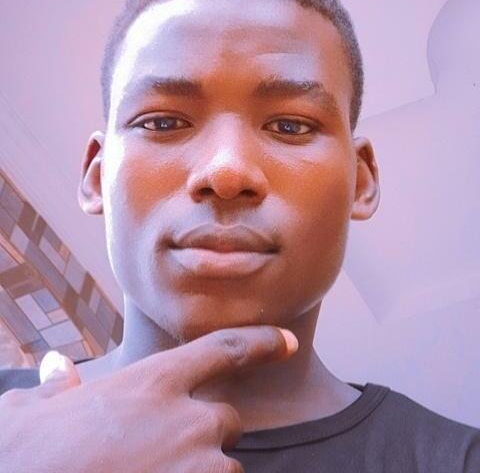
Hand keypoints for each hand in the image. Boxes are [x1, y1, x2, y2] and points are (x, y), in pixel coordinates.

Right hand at [1, 325, 297, 472]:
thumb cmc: (28, 456)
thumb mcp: (35, 413)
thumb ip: (58, 388)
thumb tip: (56, 372)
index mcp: (153, 382)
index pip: (224, 349)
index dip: (261, 342)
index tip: (287, 341)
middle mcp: (186, 418)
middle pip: (225, 419)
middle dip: (206, 432)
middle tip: (162, 452)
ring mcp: (198, 465)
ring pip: (222, 466)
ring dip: (199, 472)